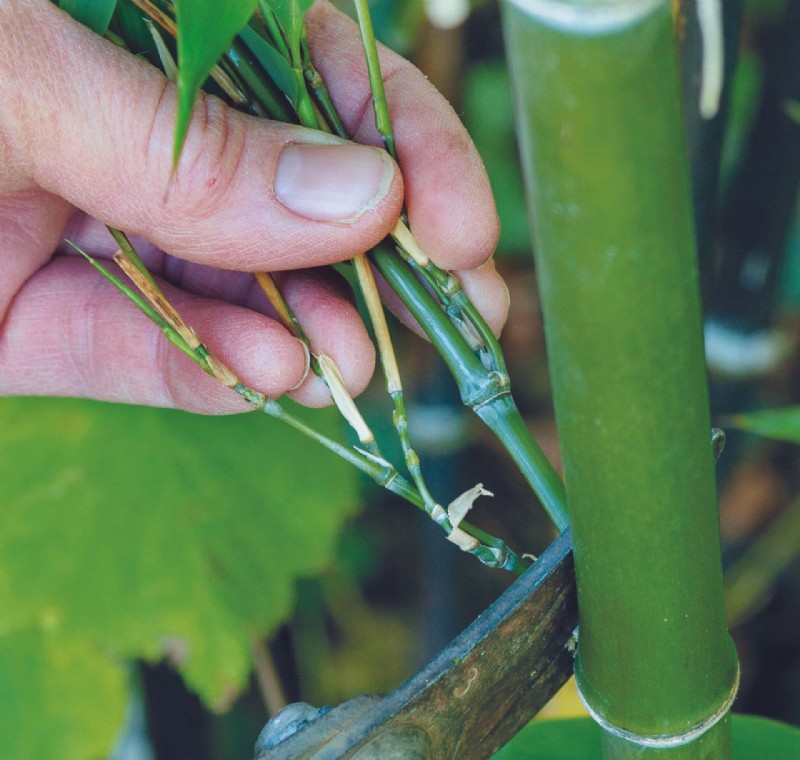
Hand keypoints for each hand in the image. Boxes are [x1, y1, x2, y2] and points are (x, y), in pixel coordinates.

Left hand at [0, 0, 506, 413]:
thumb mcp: (21, 86)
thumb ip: (184, 146)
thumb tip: (365, 197)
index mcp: (126, 33)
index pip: (299, 68)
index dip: (397, 138)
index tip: (457, 223)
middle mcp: (112, 129)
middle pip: (284, 188)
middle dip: (380, 255)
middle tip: (462, 313)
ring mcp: (79, 230)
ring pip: (230, 282)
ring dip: (309, 327)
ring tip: (349, 364)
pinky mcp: (42, 327)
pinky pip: (152, 354)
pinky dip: (219, 370)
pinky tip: (271, 375)